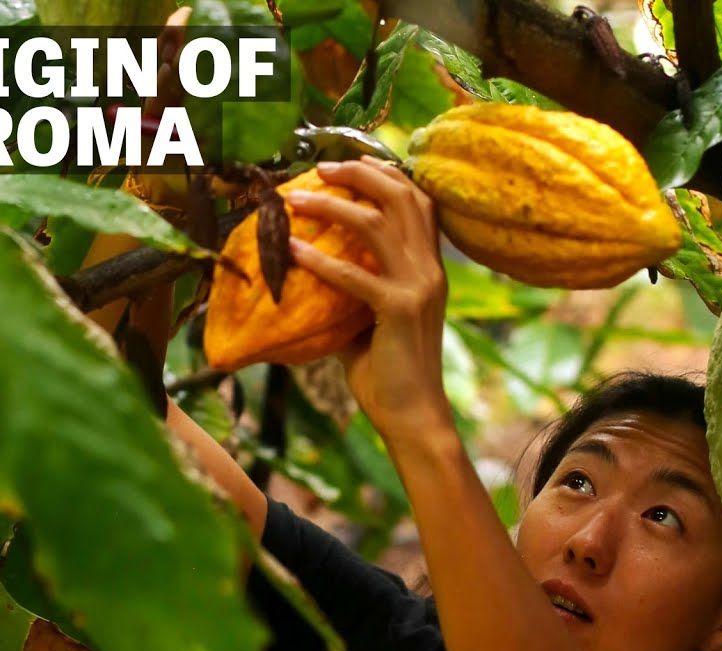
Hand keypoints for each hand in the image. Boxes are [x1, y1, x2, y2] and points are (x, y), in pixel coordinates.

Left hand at [286, 156, 451, 437]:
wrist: (413, 416)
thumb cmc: (388, 372)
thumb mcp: (369, 322)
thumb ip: (351, 293)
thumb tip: (308, 274)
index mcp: (429, 266)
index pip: (418, 200)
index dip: (385, 173)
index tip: (348, 162)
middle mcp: (429, 269)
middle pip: (402, 196)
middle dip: (359, 173)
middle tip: (319, 167)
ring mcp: (418, 287)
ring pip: (376, 224)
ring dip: (332, 204)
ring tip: (295, 199)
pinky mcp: (398, 310)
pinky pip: (354, 275)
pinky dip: (320, 259)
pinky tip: (292, 251)